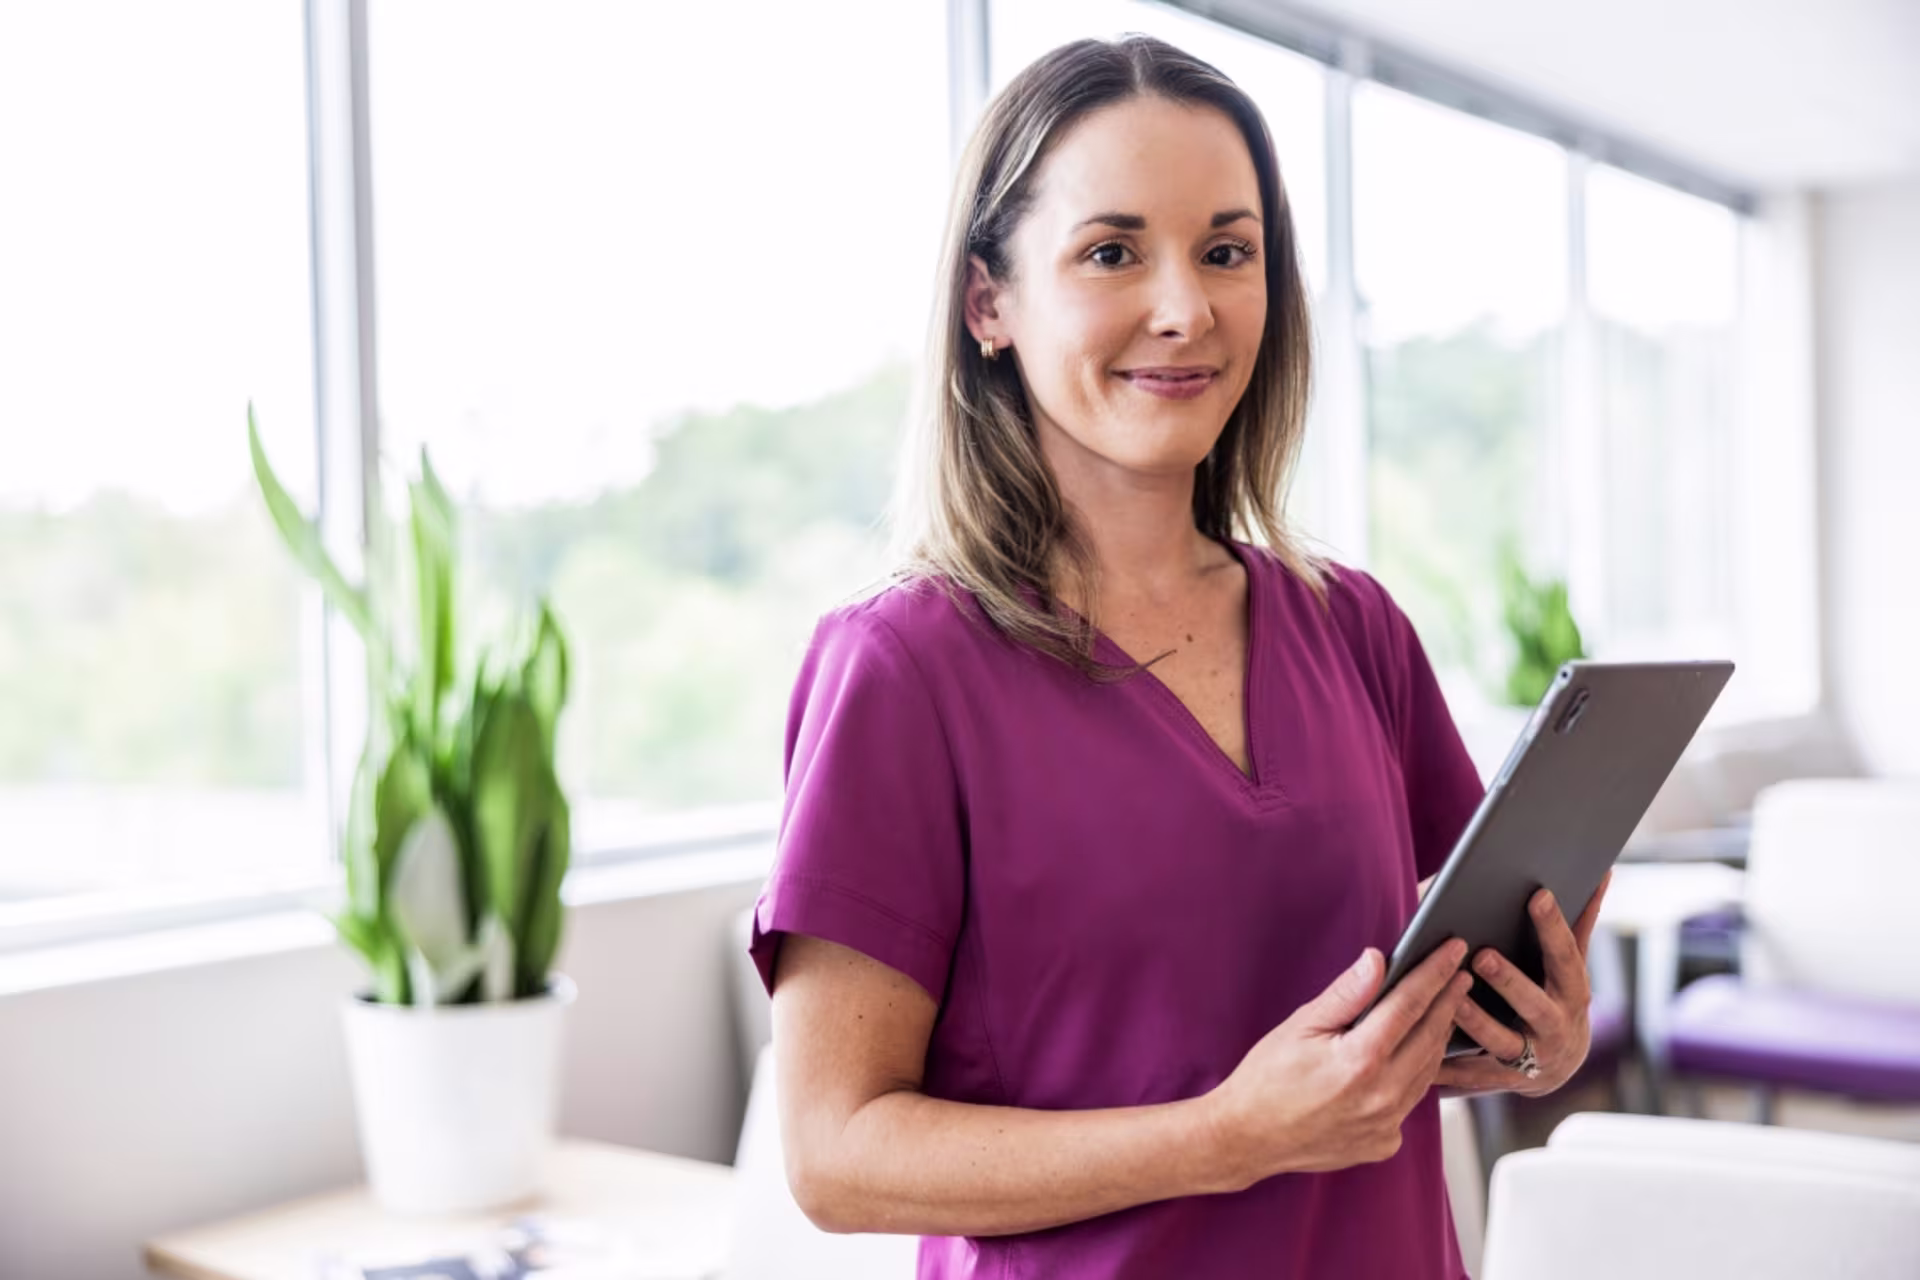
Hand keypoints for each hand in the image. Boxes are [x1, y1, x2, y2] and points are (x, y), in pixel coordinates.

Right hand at [1204, 937, 1473, 1188]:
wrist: (1248, 1138)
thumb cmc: (1266, 1079)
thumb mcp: (1300, 1026)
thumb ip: (1346, 994)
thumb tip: (1377, 961)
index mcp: (1360, 1060)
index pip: (1410, 1004)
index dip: (1435, 972)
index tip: (1453, 950)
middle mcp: (1381, 1096)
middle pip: (1430, 1036)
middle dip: (1448, 1001)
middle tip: (1459, 975)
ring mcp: (1386, 1124)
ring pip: (1427, 1071)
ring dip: (1437, 1037)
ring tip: (1443, 1008)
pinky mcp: (1384, 1143)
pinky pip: (1411, 1101)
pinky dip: (1415, 1074)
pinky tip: (1411, 1055)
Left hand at [1436, 870, 1611, 1097]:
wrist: (1560, 1065)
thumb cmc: (1557, 997)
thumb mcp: (1571, 964)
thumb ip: (1580, 921)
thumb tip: (1602, 870)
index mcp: (1572, 991)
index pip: (1565, 955)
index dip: (1553, 926)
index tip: (1537, 894)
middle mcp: (1556, 1026)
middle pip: (1534, 1004)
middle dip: (1510, 981)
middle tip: (1481, 954)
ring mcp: (1531, 1057)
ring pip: (1501, 1042)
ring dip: (1475, 1022)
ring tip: (1449, 1000)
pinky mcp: (1505, 1081)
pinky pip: (1474, 1076)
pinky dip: (1450, 1070)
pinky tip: (1426, 1058)